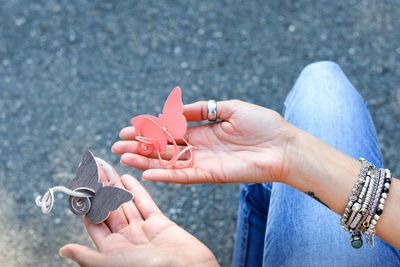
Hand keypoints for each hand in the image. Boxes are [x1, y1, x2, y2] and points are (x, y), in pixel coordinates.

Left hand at [59, 172, 218, 266]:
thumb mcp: (114, 264)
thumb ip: (89, 256)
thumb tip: (63, 250)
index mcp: (112, 251)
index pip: (95, 222)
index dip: (88, 203)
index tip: (81, 185)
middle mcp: (126, 239)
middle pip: (110, 210)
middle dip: (102, 190)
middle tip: (95, 169)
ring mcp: (143, 230)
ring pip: (126, 204)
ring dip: (117, 187)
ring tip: (107, 169)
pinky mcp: (160, 224)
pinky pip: (145, 204)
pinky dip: (137, 190)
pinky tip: (127, 178)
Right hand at [112, 100, 294, 183]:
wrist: (283, 146)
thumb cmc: (262, 124)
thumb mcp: (229, 107)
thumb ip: (202, 109)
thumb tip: (177, 109)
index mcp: (203, 130)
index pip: (170, 130)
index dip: (150, 129)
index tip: (130, 128)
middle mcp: (199, 147)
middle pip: (164, 147)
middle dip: (141, 146)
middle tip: (118, 145)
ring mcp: (203, 162)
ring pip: (169, 162)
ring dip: (146, 161)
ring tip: (124, 157)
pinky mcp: (210, 175)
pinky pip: (183, 175)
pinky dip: (166, 175)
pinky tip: (147, 172)